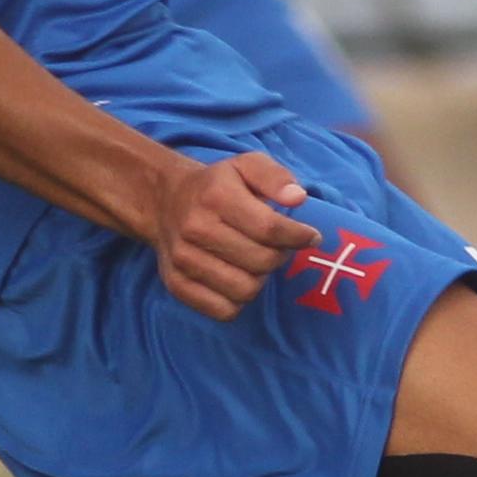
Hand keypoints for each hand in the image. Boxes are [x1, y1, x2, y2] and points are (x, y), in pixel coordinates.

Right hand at [149, 145, 320, 320]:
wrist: (165, 201)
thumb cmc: (217, 185)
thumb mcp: (247, 165)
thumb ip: (276, 177)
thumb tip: (298, 197)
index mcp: (216, 196)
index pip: (269, 229)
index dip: (298, 237)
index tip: (311, 237)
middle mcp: (196, 228)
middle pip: (261, 262)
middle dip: (280, 256)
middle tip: (279, 246)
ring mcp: (183, 260)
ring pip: (245, 290)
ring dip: (260, 279)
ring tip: (257, 261)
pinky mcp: (176, 284)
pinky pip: (223, 311)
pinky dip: (239, 300)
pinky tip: (238, 278)